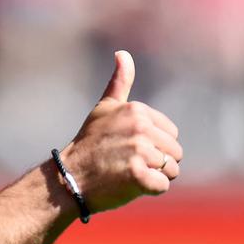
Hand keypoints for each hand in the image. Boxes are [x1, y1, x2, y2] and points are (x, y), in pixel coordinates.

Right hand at [59, 50, 182, 213]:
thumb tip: (123, 53)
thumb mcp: (104, 109)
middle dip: (158, 162)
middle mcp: (140, 127)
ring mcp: (140, 152)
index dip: (155, 145)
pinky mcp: (138, 176)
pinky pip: (162, 186)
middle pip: (174, 152)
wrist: (69, 178)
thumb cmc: (89, 144)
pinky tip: (129, 185)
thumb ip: (119, 82)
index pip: (171, 134)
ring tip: (128, 174)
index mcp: (137, 110)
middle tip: (128, 164)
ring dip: (154, 177)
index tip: (129, 148)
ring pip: (172, 170)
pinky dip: (149, 190)